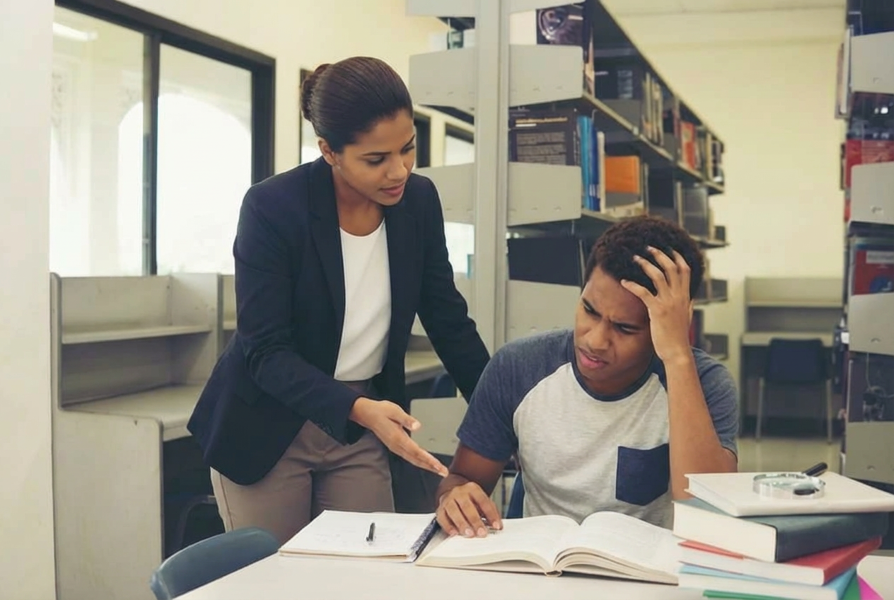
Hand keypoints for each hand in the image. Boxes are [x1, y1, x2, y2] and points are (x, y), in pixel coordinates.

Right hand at [349, 398, 447, 476]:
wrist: (366, 414)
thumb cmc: (380, 411)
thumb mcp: (394, 410)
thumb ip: (406, 419)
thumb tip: (417, 426)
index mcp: (397, 437)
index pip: (415, 451)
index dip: (427, 459)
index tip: (438, 465)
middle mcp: (396, 445)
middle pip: (416, 459)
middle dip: (430, 466)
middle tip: (443, 472)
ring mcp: (395, 447)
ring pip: (413, 460)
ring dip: (426, 466)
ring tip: (438, 470)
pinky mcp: (395, 446)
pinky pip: (410, 457)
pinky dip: (419, 461)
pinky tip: (426, 463)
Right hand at [436, 481, 502, 537]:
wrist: (451, 490)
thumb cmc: (470, 499)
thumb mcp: (482, 500)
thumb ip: (490, 511)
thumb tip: (498, 526)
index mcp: (472, 488)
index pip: (483, 501)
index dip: (491, 514)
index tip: (497, 526)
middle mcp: (459, 492)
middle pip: (467, 506)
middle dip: (475, 521)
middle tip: (482, 533)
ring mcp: (448, 499)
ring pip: (454, 511)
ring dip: (462, 524)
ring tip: (469, 534)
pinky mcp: (440, 508)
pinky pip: (442, 517)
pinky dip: (448, 526)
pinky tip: (454, 533)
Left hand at [620, 246, 693, 364]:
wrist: (677, 352)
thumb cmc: (679, 336)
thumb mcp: (687, 317)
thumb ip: (688, 305)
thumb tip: (691, 298)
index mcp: (685, 297)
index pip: (685, 270)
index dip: (677, 257)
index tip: (669, 248)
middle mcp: (679, 297)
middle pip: (671, 268)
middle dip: (660, 254)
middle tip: (648, 247)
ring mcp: (668, 303)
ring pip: (658, 276)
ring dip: (645, 264)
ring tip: (635, 258)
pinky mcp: (657, 311)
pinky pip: (643, 292)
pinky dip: (633, 285)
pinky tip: (624, 282)